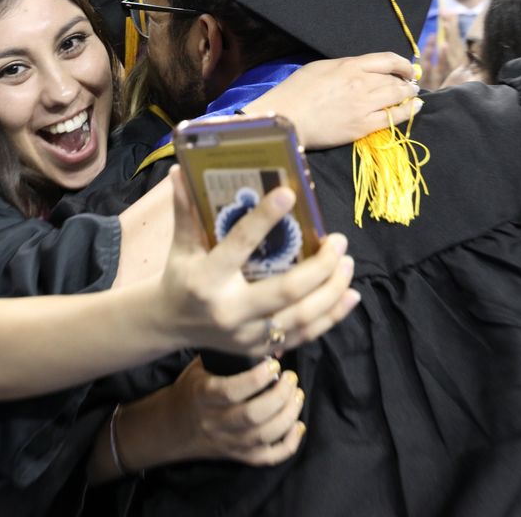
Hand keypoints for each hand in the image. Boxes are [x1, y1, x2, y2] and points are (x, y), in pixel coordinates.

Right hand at [159, 166, 358, 357]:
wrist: (170, 325)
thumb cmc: (180, 276)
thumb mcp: (181, 244)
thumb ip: (185, 209)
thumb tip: (180, 170)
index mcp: (207, 279)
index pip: (239, 245)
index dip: (264, 219)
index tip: (288, 194)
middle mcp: (229, 310)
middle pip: (285, 291)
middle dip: (320, 267)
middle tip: (339, 242)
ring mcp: (247, 335)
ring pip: (302, 317)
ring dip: (332, 290)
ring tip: (348, 264)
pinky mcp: (261, 349)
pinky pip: (305, 335)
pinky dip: (332, 316)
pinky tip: (350, 295)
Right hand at [166, 356, 305, 464]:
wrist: (174, 425)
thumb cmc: (192, 389)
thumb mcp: (200, 367)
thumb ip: (227, 355)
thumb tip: (267, 344)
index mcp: (203, 396)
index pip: (231, 391)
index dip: (257, 379)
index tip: (274, 365)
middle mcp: (214, 422)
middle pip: (252, 415)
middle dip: (280, 396)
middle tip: (291, 379)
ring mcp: (227, 442)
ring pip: (263, 435)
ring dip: (288, 415)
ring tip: (297, 395)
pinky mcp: (238, 456)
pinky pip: (267, 457)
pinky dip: (288, 445)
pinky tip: (298, 426)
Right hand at [247, 53, 420, 147]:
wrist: (286, 118)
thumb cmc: (295, 91)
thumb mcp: (319, 68)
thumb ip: (343, 67)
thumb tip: (359, 70)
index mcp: (350, 66)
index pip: (387, 60)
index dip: (402, 64)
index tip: (407, 69)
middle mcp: (361, 82)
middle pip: (394, 79)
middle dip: (406, 82)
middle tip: (411, 85)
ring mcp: (364, 105)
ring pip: (397, 97)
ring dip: (409, 95)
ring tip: (413, 96)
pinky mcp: (362, 126)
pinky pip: (393, 118)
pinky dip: (407, 111)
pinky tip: (414, 108)